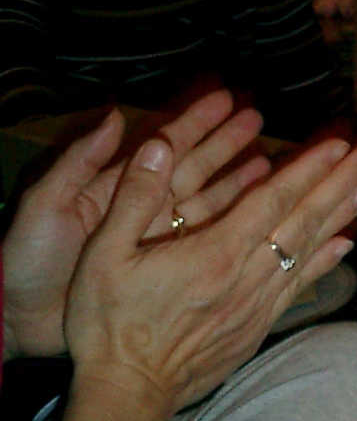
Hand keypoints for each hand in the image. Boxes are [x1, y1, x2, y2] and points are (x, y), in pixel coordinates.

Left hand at [2, 92, 269, 361]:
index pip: (162, 147)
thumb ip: (81, 160)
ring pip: (205, 201)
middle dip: (225, 143)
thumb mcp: (47, 203)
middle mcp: (140, 206)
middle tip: (258, 119)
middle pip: (192, 167)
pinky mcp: (160, 268)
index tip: (227, 100)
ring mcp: (153, 238)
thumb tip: (115, 114)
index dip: (195, 122)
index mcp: (114, 185)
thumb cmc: (27, 259)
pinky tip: (254, 211)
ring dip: (235, 181)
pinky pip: (202, 240)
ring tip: (267, 162)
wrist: (19, 320)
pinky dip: (230, 224)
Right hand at [64, 132, 356, 415]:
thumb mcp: (104, 255)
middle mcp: (246, 277)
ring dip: (338, 218)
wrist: (127, 393)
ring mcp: (255, 305)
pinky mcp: (255, 328)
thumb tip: (159, 147)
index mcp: (214, 254)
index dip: (308, 169)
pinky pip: (297, 287)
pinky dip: (323, 263)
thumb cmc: (109, 324)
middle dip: (338, 184)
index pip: (273, 200)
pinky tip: (342, 246)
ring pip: (306, 252)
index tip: (338, 145)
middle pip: (302, 222)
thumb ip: (134, 197)